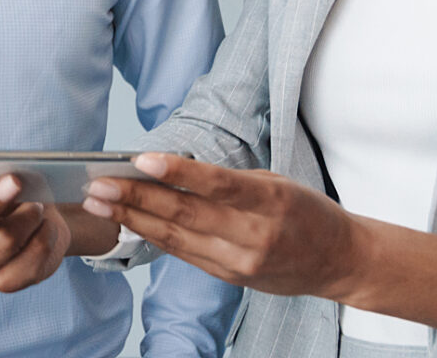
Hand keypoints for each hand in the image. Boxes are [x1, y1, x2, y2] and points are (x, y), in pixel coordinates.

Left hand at [82, 152, 361, 298]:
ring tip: (99, 203)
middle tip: (98, 184)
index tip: (140, 160)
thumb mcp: (276, 185)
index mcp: (270, 201)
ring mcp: (240, 260)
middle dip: (135, 198)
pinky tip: (128, 223)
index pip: (217, 184)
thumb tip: (171, 172)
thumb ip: (228, 182)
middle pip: (185, 213)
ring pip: (176, 237)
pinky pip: (184, 253)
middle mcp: (253, 234)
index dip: (177, 171)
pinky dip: (153, 236)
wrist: (338, 261)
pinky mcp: (230, 276)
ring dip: (132, 219)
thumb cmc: (306, 213)